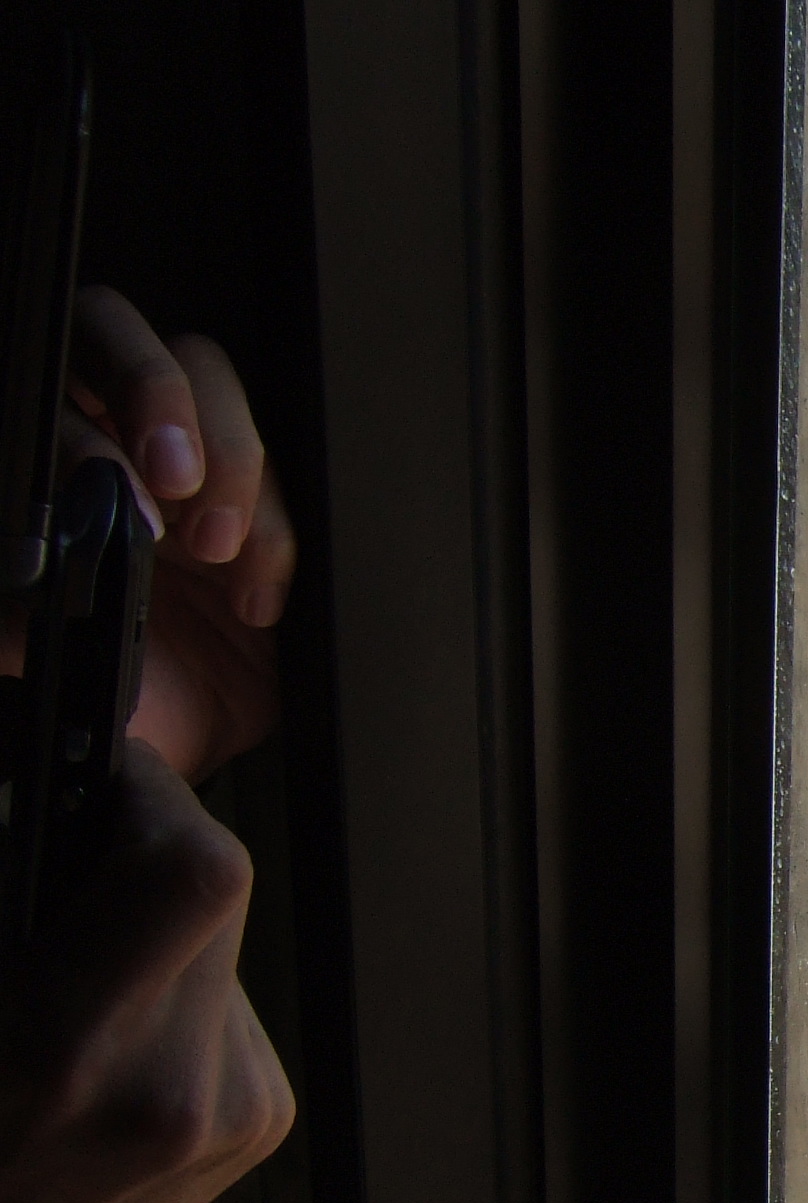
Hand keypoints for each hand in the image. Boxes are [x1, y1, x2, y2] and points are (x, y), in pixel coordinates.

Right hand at [0, 741, 293, 1202]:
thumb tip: (40, 777)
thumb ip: (14, 893)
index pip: (195, 870)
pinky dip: (160, 988)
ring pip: (213, 944)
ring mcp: (233, 1117)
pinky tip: (96, 1031)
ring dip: (141, 924)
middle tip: (63, 841)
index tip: (94, 767)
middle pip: (212, 891)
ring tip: (59, 971)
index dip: (145, 792)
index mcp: (76, 1059)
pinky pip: (218, 1007)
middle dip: (132, 845)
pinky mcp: (255, 1126)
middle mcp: (180, 1094)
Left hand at [56, 286, 296, 780]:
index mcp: (33, 464)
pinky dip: (279, 537)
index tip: (126, 506)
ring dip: (230, 460)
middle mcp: (98, 441)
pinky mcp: (256, 516)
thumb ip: (19, 591)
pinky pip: (288, 481)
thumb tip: (43, 558)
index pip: (50, 387)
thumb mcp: (22, 644)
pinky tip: (252, 599)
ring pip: (211, 381)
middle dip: (160, 395)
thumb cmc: (76, 705)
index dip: (92, 435)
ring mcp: (179, 470)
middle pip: (121, 334)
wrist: (151, 769)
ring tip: (219, 550)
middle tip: (182, 476)